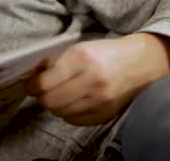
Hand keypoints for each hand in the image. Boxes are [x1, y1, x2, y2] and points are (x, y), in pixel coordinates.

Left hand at [26, 33, 169, 125]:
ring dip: (55, 106)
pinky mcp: (106, 113)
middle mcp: (92, 81)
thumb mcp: (77, 49)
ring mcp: (101, 100)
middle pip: (50, 101)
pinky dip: (68, 113)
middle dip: (42, 97)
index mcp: (81, 59)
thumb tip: (33, 78)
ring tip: (58, 96)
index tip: (31, 85)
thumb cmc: (103, 53)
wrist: (139, 63)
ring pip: (61, 113)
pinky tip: (71, 103)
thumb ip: (55, 64)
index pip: (45, 83)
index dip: (32, 86)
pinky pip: (76, 121)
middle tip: (42, 92)